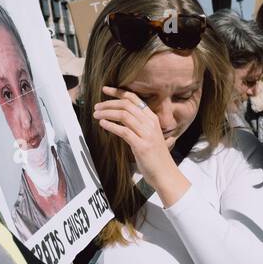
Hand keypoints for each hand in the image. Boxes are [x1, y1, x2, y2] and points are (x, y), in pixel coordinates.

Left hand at [93, 86, 190, 206]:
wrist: (166, 174)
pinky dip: (111, 125)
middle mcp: (150, 123)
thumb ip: (137, 127)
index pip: (134, 99)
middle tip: (96, 106)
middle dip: (109, 102)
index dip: (119, 92)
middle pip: (127, 105)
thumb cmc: (155, 157)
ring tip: (96, 114)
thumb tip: (119, 120)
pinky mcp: (141, 145)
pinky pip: (124, 131)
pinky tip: (102, 124)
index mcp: (152, 119)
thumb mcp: (148, 137)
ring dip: (107, 113)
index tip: (105, 89)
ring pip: (124, 115)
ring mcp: (147, 134)